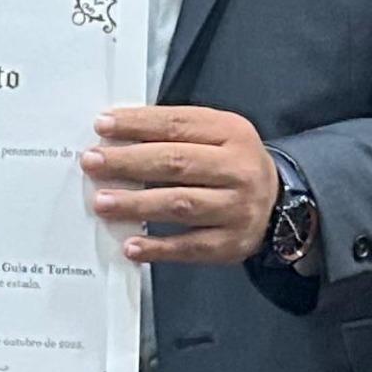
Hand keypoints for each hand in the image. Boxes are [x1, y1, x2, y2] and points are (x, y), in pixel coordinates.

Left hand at [84, 103, 279, 266]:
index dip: (138, 124)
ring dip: (137, 203)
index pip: (178, 124)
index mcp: (231, 133)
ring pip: (180, 204)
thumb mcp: (216, 134)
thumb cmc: (231, 164)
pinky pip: (189, 246)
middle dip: (129, 162)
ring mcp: (236, 209)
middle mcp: (238, 169)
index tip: (102, 126)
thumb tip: (117, 135)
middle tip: (93, 162)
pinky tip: (131, 245)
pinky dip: (158, 247)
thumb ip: (176, 131)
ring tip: (102, 201)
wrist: (279, 205)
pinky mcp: (230, 244)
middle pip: (176, 163)